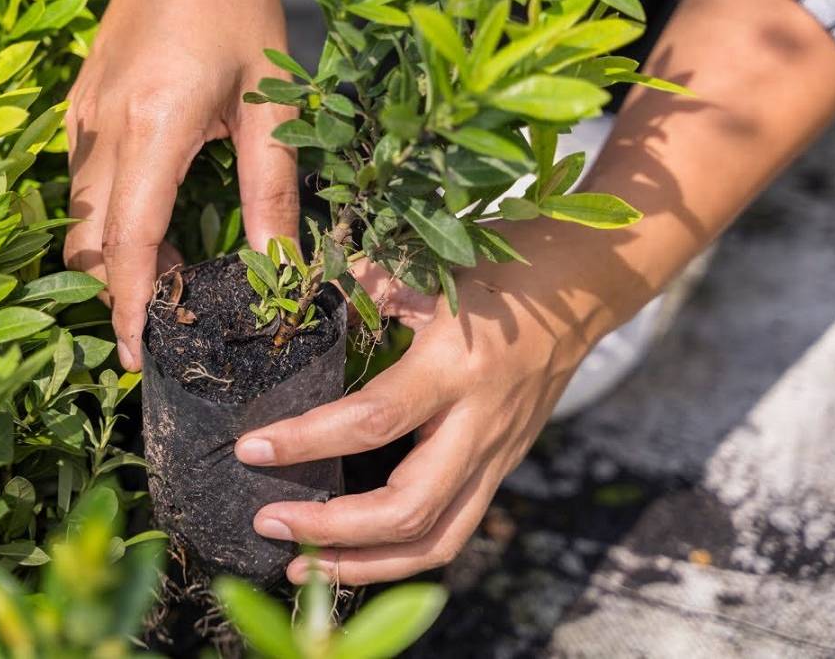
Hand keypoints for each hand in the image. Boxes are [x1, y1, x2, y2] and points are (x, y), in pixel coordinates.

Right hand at [64, 0, 298, 370]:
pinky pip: (82, 185)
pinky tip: (157, 220)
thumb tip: (275, 268)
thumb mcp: (270, 98)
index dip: (127, 308)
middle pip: (90, 243)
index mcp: (152, 128)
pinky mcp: (81, 106)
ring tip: (174, 276)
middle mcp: (103, 129)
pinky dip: (109, 221)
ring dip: (115, 258)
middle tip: (173, 323)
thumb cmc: (237, 3)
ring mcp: (83, 117)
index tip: (137, 360)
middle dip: (119, 293)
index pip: (125, 243)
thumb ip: (271, 189)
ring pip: (80, 218)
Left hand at [234, 255, 583, 584]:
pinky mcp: (502, 468)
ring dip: (364, 563)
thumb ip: (372, 287)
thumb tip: (315, 291)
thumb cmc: (504, 272)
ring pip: (436, 540)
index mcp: (454, 367)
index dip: (305, 442)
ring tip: (302, 566)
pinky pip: (452, 528)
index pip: (371, 422)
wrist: (583, 290)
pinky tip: (354, 553)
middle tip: (268, 523)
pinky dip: (400, 553)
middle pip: (407, 510)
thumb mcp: (433, 269)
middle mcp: (478, 424)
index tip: (251, 450)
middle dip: (330, 531)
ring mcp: (497, 454)